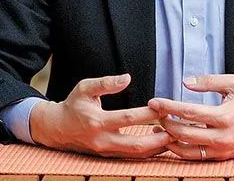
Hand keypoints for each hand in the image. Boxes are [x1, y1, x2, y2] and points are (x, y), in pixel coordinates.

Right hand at [29, 73, 171, 157]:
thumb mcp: (85, 88)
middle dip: (159, 139)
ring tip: (172, 135)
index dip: (148, 113)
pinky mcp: (110, 156)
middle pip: (136, 145)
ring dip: (157, 147)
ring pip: (137, 154)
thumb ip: (106, 83)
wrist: (58, 128)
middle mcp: (103, 140)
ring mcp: (107, 151)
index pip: (128, 118)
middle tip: (176, 128)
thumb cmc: (74, 105)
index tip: (163, 106)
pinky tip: (159, 142)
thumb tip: (127, 78)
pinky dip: (148, 151)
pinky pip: (133, 156)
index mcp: (97, 121)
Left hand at [148, 74, 233, 159]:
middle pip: (184, 133)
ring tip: (157, 128)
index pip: (189, 112)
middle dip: (165, 122)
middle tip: (154, 113)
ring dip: (168, 139)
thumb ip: (209, 81)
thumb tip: (186, 82)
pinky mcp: (221, 157)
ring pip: (186, 149)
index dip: (168, 107)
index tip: (154, 102)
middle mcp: (222, 136)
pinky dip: (179, 149)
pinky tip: (171, 139)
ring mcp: (221, 149)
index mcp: (225, 116)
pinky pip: (195, 156)